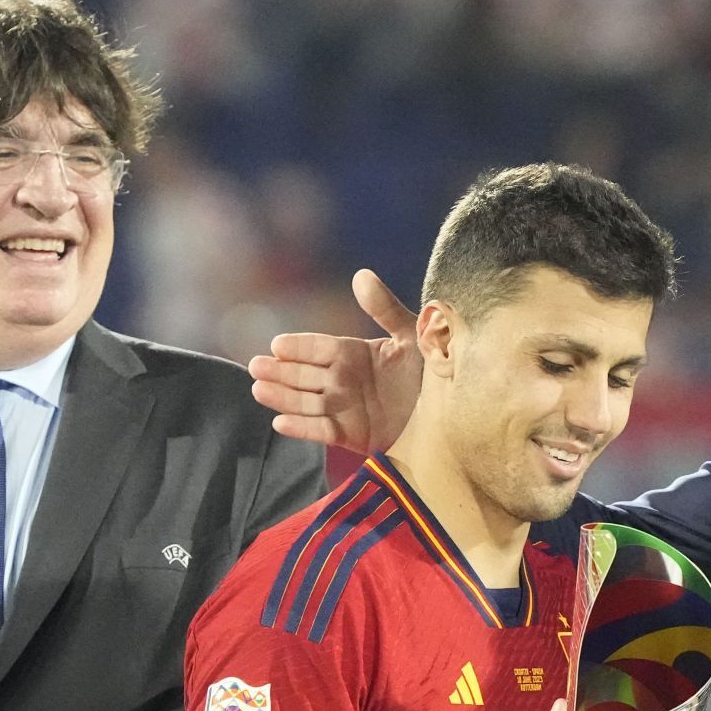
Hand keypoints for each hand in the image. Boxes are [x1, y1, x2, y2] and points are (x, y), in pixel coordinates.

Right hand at [248, 269, 420, 451]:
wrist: (455, 413)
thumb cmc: (436, 369)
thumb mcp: (412, 335)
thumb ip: (385, 309)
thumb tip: (360, 275)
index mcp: (356, 354)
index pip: (320, 348)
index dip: (299, 347)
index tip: (277, 345)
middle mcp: (345, 380)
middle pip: (306, 375)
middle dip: (281, 372)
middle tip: (256, 367)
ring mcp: (346, 408)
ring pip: (307, 402)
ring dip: (283, 397)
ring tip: (258, 389)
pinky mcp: (351, 435)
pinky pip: (322, 431)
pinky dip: (302, 428)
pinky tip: (279, 423)